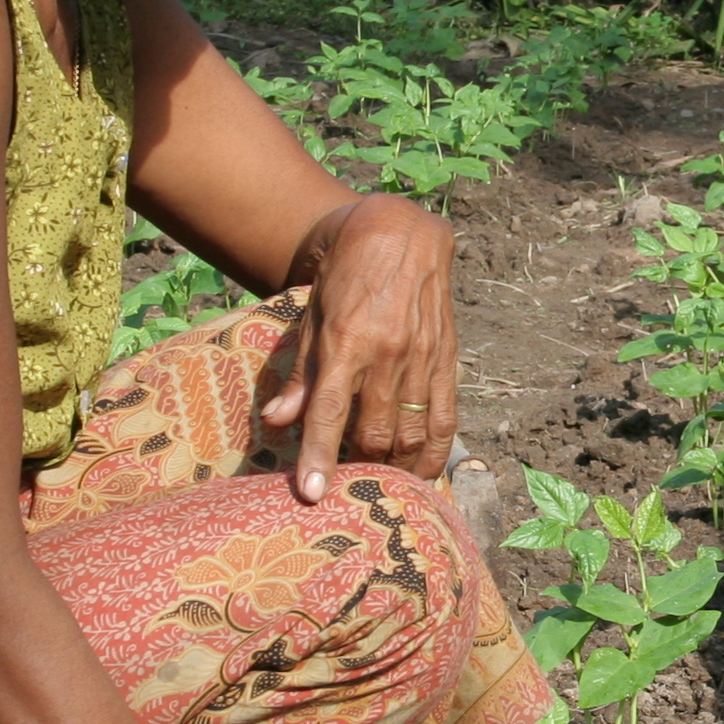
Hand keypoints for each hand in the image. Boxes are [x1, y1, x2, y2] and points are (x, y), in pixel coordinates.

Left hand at [263, 195, 458, 498]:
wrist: (398, 232)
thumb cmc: (345, 275)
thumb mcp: (312, 317)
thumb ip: (301, 374)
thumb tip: (277, 421)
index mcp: (346, 341)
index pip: (328, 411)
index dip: (319, 455)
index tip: (312, 492)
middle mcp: (387, 353)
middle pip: (373, 432)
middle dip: (359, 467)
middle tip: (345, 486)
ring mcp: (422, 358)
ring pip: (411, 432)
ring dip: (395, 467)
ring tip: (381, 488)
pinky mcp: (447, 360)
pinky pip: (445, 418)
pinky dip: (435, 453)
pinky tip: (423, 474)